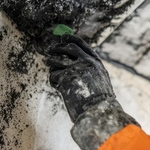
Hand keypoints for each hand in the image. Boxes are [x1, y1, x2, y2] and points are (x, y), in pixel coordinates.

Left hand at [43, 32, 138, 149]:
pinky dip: (54, 81)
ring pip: (57, 60)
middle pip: (68, 47)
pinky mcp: (66, 77)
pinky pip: (54, 75)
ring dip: (51, 63)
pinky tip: (60, 88)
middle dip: (57, 47)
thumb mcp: (99, 81)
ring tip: (50, 67)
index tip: (63, 37)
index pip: (82, 45)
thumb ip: (89, 70)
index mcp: (96, 63)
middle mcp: (87, 62)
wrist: (99, 112)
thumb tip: (72, 62)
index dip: (71, 39)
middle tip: (49, 50)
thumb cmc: (99, 102)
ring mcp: (77, 69)